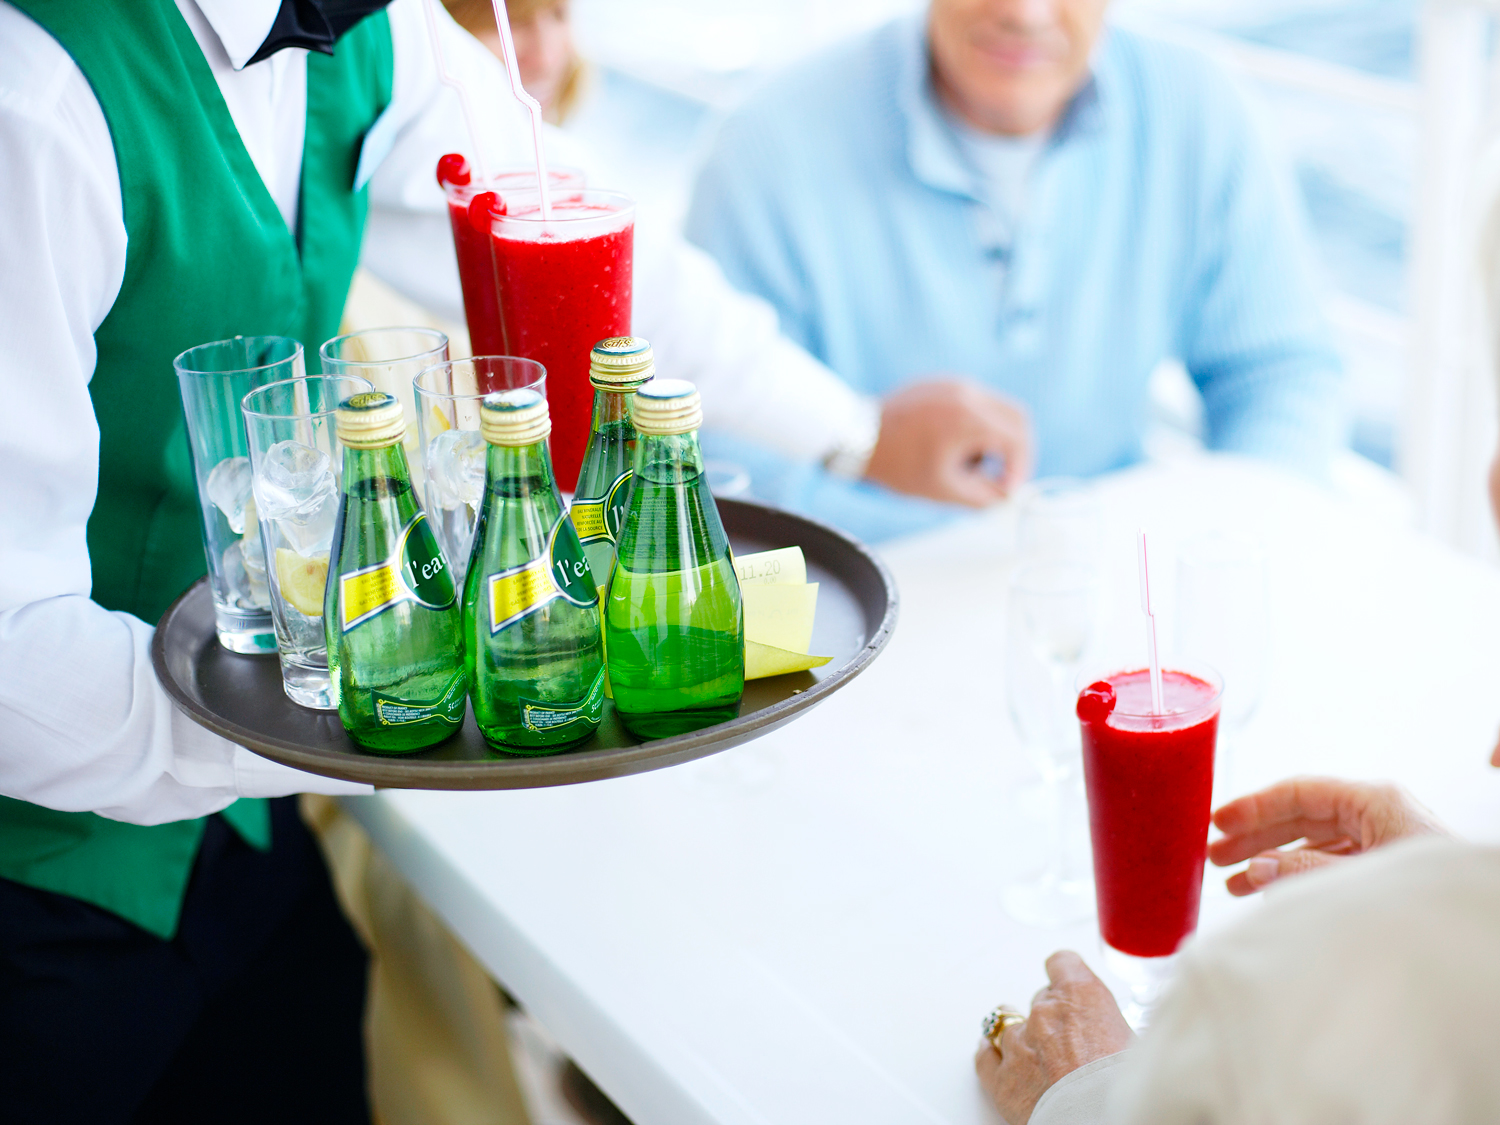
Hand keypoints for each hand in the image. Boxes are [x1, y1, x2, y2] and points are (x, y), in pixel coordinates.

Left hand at [865, 379, 1032, 506]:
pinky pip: (976, 403)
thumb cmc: (896, 464)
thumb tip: (1006, 497)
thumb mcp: (943, 490)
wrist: (857, 437)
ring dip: (994, 439)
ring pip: (998, 410)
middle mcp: (967, 392)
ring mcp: (955, 384)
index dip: (1020, 468)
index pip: (1018, 439)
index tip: (1007, 489)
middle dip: (1015, 451)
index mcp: (968, 417)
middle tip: (1001, 477)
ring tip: (965, 463)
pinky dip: (976, 427)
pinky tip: (951, 447)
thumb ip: (982, 497)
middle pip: (1017, 417)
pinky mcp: (944, 384)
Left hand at [974, 951, 1132, 1124]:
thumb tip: (1118, 1035)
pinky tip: (993, 1053)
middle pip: (1042, 1000)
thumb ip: (1114, 1027)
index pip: (1063, 963)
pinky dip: (991, 1054)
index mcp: (1081, 996)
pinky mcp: (1002, 1079)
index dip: (1066, 975)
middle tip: (1070, 1043)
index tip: (1068, 983)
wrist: (1100, 1120)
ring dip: (1023, 1038)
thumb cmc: (1125, 1087)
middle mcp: (1045, 1013)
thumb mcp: (1136, 1044)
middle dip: (1054, 1018)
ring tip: (1036, 1056)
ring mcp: (1018, 1044)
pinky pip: (986, 1057)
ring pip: (1010, 1025)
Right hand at [1210, 776, 1447, 895]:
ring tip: (1234, 882)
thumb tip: (1255, 869)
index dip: (1253, 807)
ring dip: (1271, 860)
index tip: (1218, 823)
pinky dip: (1296, 876)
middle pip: (1300, 817)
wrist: (1479, 923)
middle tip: (1215, 856)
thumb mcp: (1360, 877)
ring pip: (1311, 842)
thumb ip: (1304, 873)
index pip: (1297, 793)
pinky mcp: (1382, 865)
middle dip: (1256, 837)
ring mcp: (1380, 838)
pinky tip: (1271, 892)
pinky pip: (1327, 863)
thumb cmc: (1428, 891)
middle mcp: (1374, 813)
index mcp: (1372, 801)